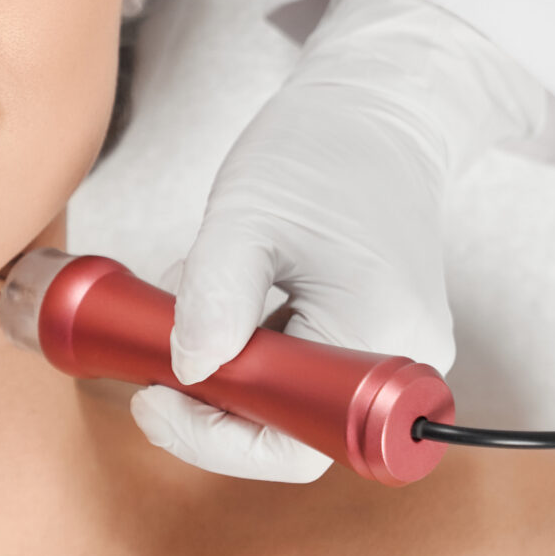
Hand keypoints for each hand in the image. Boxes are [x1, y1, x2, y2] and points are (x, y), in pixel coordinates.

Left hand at [132, 0, 547, 480]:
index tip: (153, 399)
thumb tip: (186, 369)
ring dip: (225, 372)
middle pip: (291, 434)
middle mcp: (401, 358)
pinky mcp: (371, 335)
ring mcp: (390, 349)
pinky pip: (301, 371)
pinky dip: (248, 349)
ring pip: (290, 404)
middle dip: (213, 404)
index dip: (213, 438)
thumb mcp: (247, 215)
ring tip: (190, 309)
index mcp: (380, 335)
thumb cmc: (324, 149)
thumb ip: (213, 295)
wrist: (381, 110)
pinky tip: (228, 302)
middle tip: (154, 367)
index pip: (293, 445)